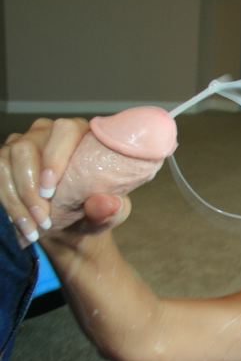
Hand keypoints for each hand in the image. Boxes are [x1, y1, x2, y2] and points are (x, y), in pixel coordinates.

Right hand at [0, 118, 129, 246]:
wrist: (72, 223)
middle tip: (43, 219)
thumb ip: (109, 209)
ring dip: (18, 199)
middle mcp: (49, 132)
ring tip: (34, 229)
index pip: (65, 131)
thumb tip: (109, 204)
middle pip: (27, 147)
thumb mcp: (110, 214)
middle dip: (31, 188)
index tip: (50, 190)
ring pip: (7, 161)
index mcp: (82, 135)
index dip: (54, 157)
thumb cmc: (95, 210)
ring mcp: (23, 143)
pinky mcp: (5, 159)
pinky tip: (21, 224)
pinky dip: (8, 202)